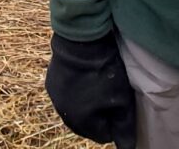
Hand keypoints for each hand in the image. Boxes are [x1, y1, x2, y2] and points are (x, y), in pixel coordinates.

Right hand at [45, 31, 135, 148]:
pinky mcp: (51, 82)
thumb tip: (127, 147)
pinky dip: (76, 90)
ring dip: (87, 102)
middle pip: (88, 124)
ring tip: (99, 84)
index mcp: (81, 123)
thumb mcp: (121, 98)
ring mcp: (55, 98)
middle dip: (100, 115)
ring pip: (76, 109)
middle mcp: (64, 115)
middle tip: (111, 95)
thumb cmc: (104, 71)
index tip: (121, 106)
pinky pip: (66, 94)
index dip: (115, 122)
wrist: (81, 40)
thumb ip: (124, 126)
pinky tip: (85, 76)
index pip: (103, 135)